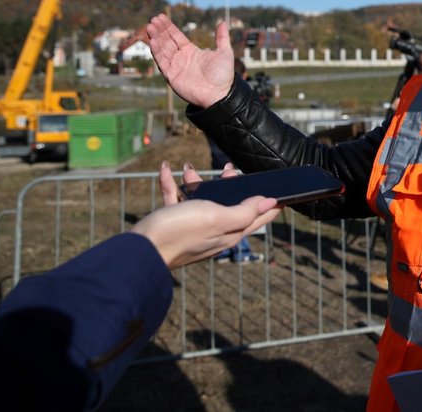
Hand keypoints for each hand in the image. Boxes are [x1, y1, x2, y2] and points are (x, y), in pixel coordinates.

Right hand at [136, 161, 280, 269]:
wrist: (139, 251)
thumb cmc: (180, 232)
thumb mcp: (216, 218)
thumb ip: (243, 212)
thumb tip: (268, 203)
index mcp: (229, 232)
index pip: (257, 218)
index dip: (270, 204)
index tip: (282, 193)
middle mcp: (214, 231)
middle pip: (230, 205)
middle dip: (231, 185)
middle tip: (228, 170)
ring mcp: (192, 227)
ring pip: (201, 200)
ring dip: (197, 183)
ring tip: (189, 169)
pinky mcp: (173, 223)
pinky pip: (176, 199)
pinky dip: (172, 184)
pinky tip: (167, 170)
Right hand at [146, 13, 235, 107]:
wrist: (220, 94)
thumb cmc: (223, 76)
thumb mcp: (225, 53)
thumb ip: (222, 38)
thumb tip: (222, 22)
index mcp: (191, 52)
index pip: (176, 36)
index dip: (168, 27)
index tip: (160, 16)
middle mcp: (181, 58)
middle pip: (167, 41)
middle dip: (160, 30)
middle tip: (153, 19)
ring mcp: (175, 67)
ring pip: (162, 50)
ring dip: (156, 39)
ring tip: (150, 27)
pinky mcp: (172, 76)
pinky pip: (162, 62)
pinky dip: (157, 52)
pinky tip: (153, 41)